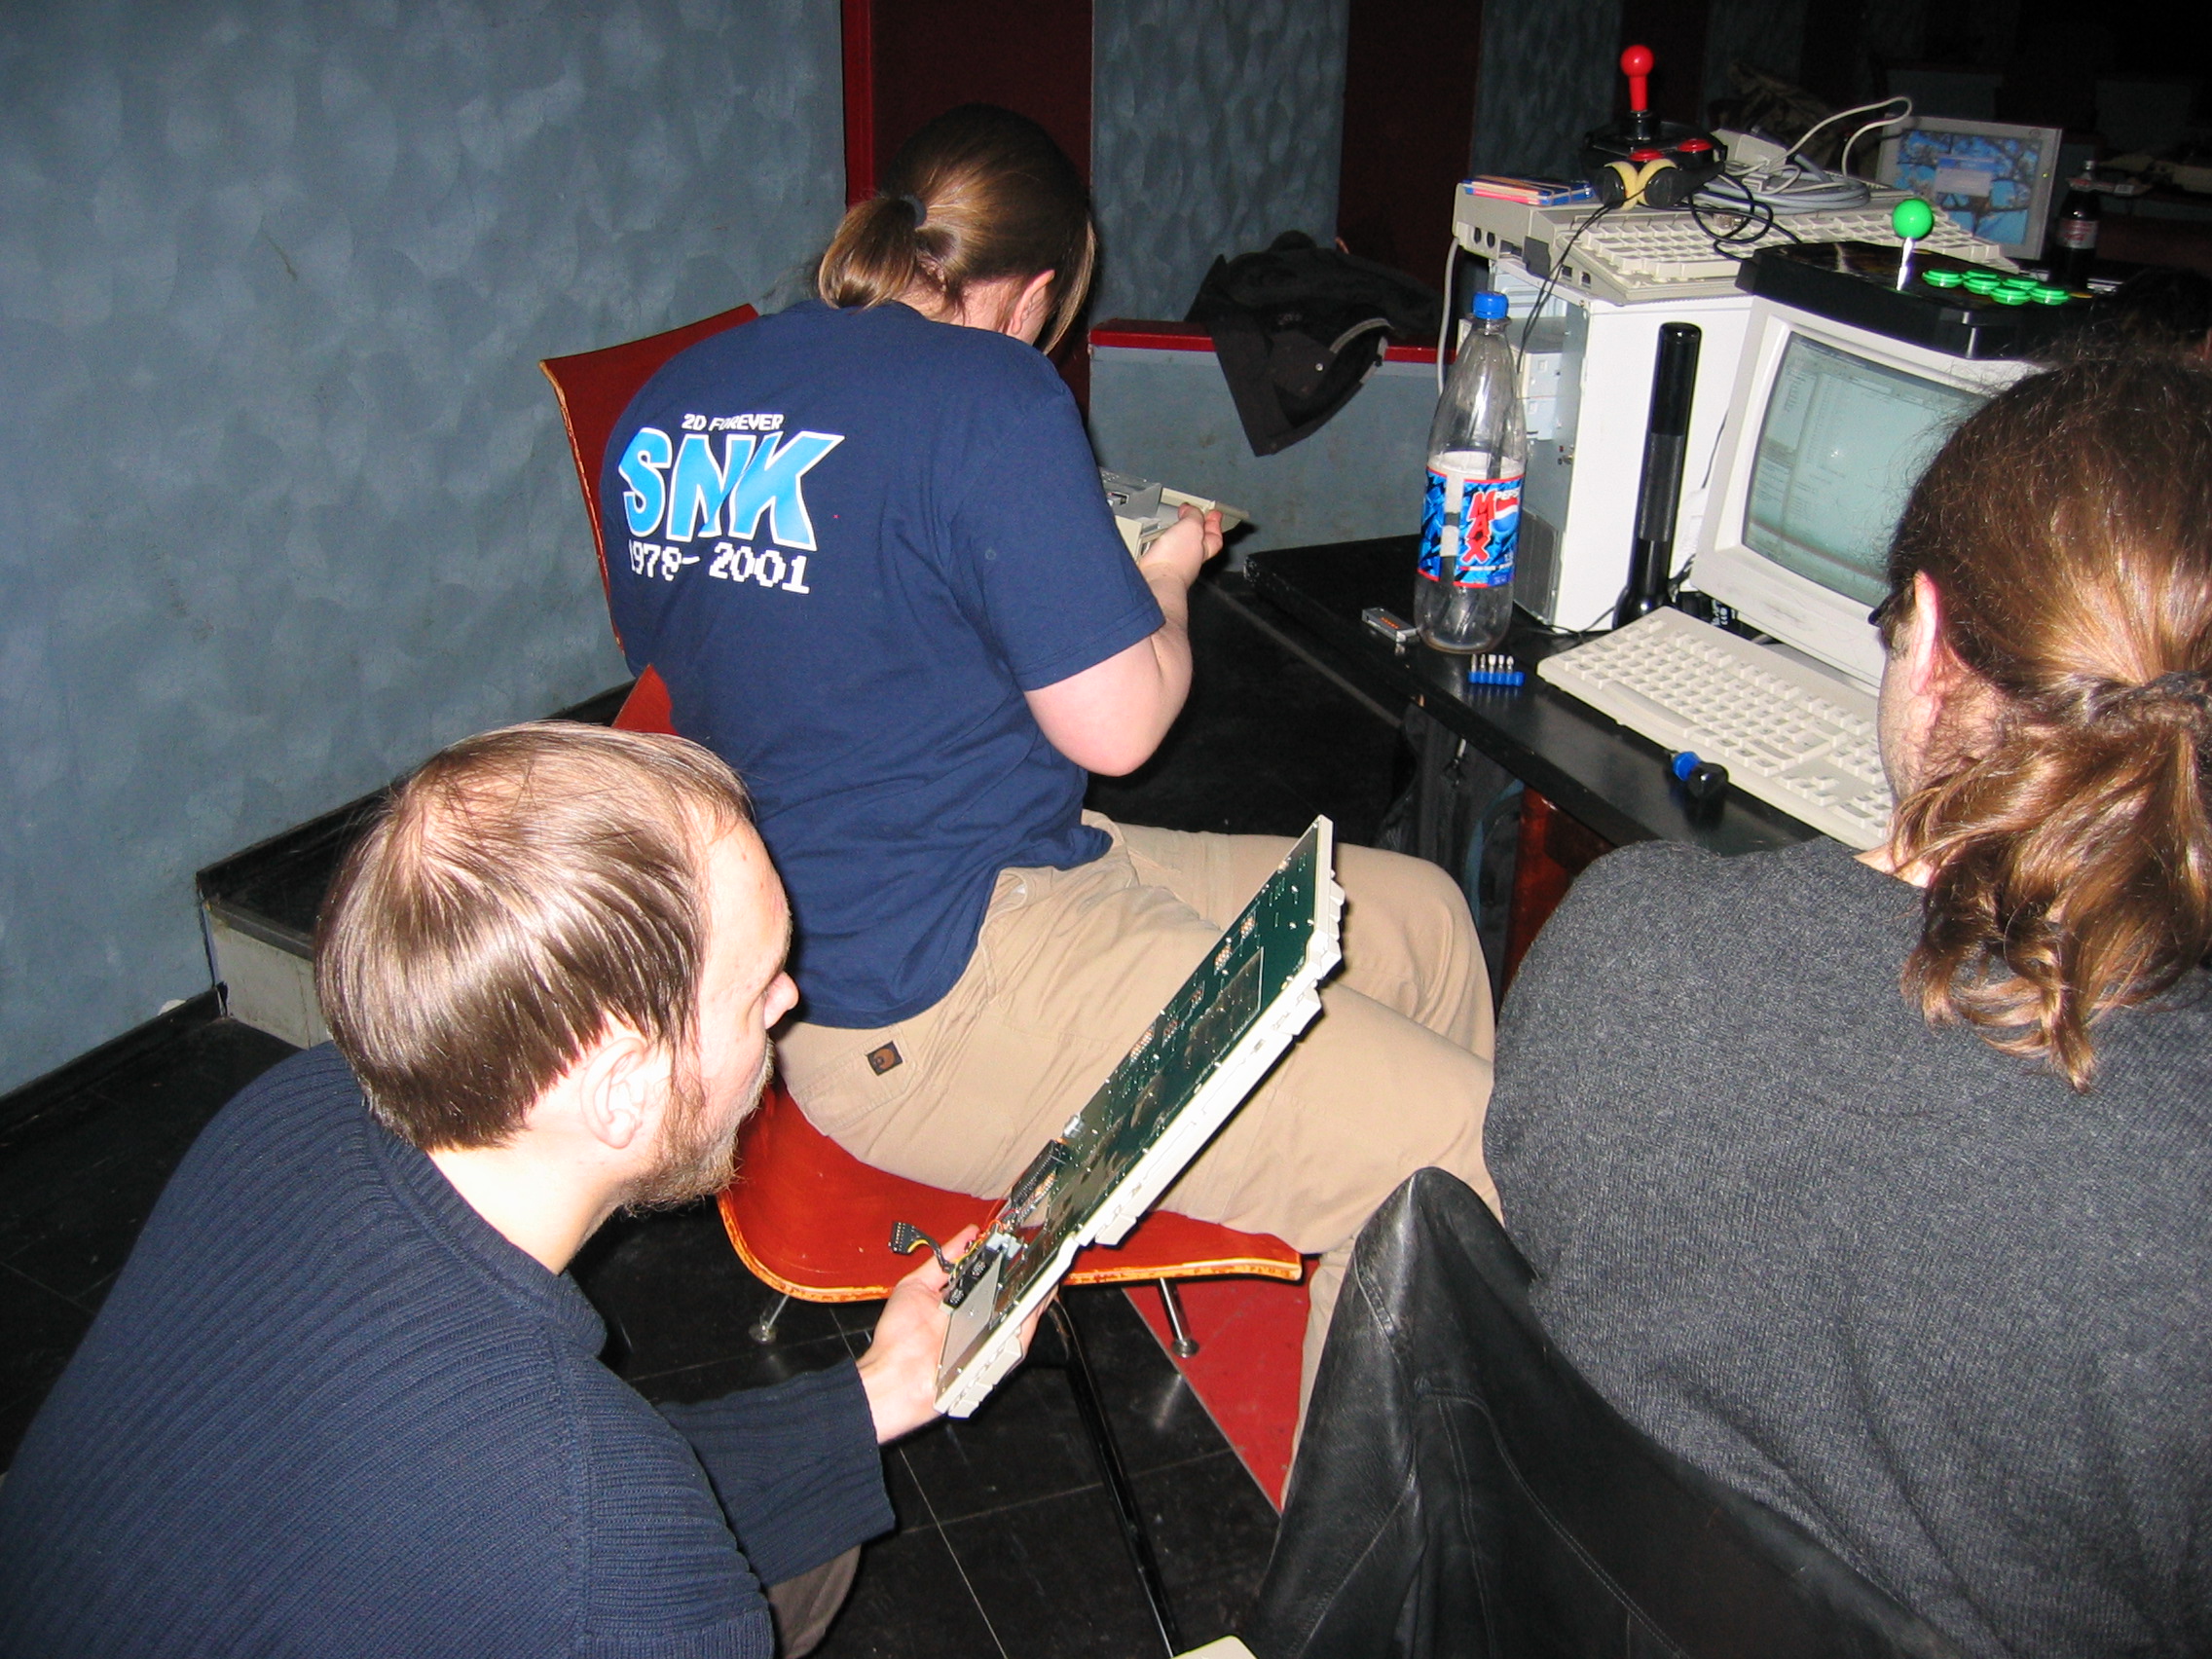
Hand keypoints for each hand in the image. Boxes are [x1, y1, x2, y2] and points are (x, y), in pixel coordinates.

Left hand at [855, 1226, 1050, 1442]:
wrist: (894, 1378)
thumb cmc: (898, 1340)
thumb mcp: (916, 1286)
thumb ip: (942, 1260)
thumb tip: (967, 1235)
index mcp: (963, 1303)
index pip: (993, 1276)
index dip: (1006, 1259)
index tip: (1016, 1242)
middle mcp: (980, 1321)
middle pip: (1012, 1294)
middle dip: (1027, 1273)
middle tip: (1038, 1253)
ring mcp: (990, 1338)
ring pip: (1022, 1312)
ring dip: (1035, 1292)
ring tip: (1045, 1270)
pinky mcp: (997, 1357)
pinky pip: (1021, 1335)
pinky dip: (1030, 1316)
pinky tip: (1036, 1297)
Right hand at [1139, 504, 1223, 591]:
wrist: (1155, 581)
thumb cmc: (1176, 560)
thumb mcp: (1191, 526)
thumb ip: (1194, 516)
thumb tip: (1192, 510)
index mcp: (1204, 548)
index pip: (1215, 536)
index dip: (1214, 523)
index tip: (1213, 513)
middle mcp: (1190, 560)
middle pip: (1199, 542)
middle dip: (1196, 528)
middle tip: (1193, 516)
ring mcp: (1174, 565)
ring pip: (1181, 548)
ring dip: (1179, 536)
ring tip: (1175, 525)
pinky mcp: (1157, 568)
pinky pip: (1165, 553)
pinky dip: (1164, 545)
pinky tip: (1158, 541)